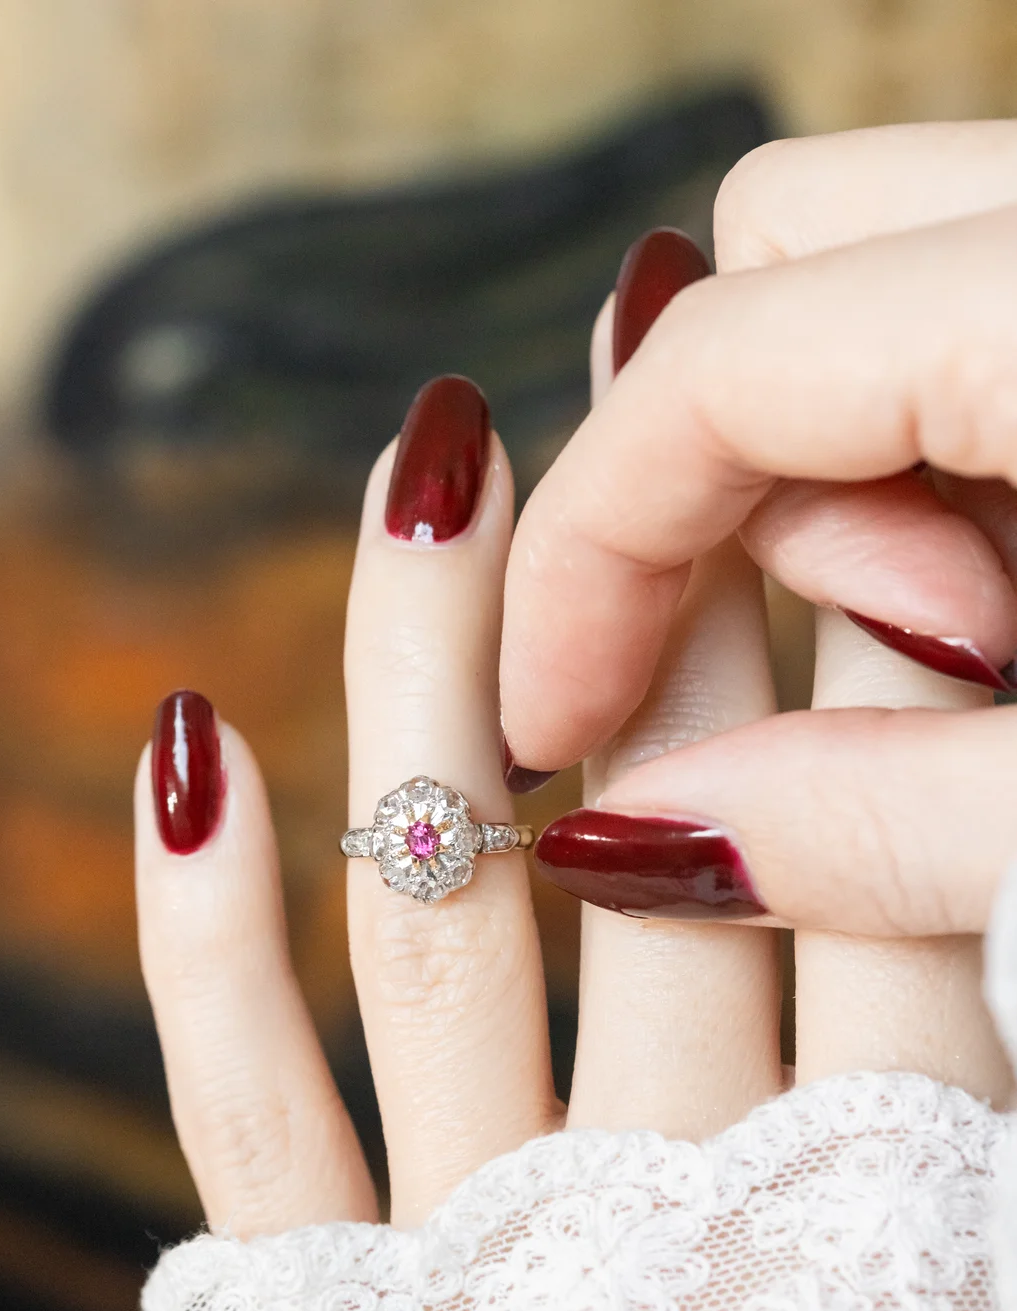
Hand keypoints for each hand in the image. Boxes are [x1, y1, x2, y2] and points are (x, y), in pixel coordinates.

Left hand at [132, 376, 1009, 1244]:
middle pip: (657, 834)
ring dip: (425, 667)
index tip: (833, 483)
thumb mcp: (975, 1252)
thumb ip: (964, 1067)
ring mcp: (471, 1252)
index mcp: (869, 1198)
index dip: (869, 658)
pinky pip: (247, 1106)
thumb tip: (962, 850)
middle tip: (643, 378)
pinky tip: (188, 741)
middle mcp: (660, 1210)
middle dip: (662, 594)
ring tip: (423, 466)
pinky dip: (201, 934)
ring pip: (438, 917)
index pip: (870, 864)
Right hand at [500, 120, 1016, 773]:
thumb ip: (876, 826)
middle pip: (769, 270)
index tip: (545, 724)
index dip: (578, 564)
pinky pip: (979, 325)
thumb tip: (631, 835)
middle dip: (733, 502)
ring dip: (859, 501)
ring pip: (872, 294)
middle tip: (894, 667)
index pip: (710, 369)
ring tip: (993, 660)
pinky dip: (959, 470)